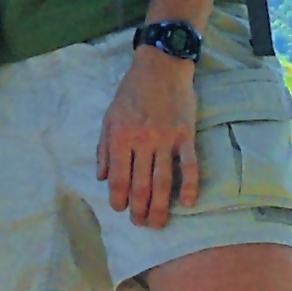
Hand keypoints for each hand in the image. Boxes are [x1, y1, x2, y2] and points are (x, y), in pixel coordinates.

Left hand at [95, 46, 201, 229]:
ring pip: (163, 181)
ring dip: (160, 206)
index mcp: (121, 137)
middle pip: (141, 185)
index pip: (118, 178)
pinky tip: (187, 203)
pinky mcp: (186, 136)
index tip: (120, 210)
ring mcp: (167, 139)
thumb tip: (102, 178)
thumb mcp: (109, 116)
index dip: (118, 199)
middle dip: (139, 209)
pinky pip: (190, 166)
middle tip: (140, 224)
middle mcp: (143, 141)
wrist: (161, 66)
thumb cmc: (131, 91)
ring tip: (158, 223)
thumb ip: (104, 149)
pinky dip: (189, 186)